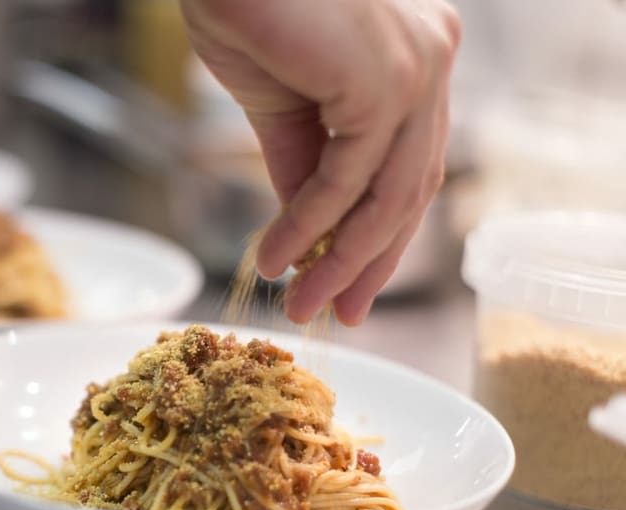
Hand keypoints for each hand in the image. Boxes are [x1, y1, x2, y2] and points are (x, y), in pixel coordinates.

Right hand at [182, 0, 459, 324]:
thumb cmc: (247, 14)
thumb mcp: (287, 114)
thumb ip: (307, 172)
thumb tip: (311, 240)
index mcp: (416, 63)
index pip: (408, 172)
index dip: (377, 240)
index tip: (346, 290)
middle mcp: (431, 61)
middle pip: (409, 192)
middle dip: (368, 263)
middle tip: (333, 312)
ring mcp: (418, 69)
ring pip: (387, 196)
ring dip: (338, 260)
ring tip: (299, 303)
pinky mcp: (388, 80)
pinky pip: (347, 179)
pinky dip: (310, 227)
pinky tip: (278, 258)